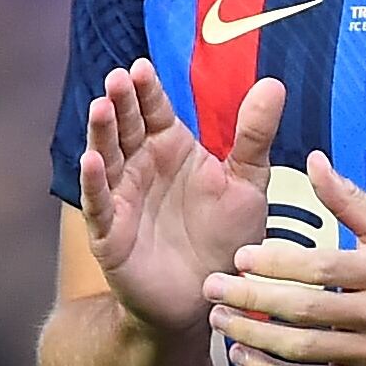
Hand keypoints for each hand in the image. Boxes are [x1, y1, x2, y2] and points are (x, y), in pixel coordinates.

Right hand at [79, 65, 282, 337]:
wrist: (207, 298)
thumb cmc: (225, 239)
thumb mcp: (247, 184)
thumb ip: (254, 136)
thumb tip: (274, 83)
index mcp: (171, 148)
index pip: (154, 110)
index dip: (146, 90)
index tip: (141, 67)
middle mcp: (142, 166)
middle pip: (126, 126)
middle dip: (121, 102)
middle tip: (117, 78)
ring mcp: (122, 197)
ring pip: (107, 158)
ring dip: (101, 133)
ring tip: (101, 107)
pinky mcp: (111, 233)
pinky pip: (99, 204)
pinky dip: (92, 184)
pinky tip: (90, 161)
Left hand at [202, 156, 365, 365]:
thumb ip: (350, 201)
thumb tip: (313, 161)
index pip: (322, 267)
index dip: (277, 263)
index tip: (240, 257)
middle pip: (306, 310)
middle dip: (252, 299)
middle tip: (211, 288)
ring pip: (305, 350)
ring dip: (255, 338)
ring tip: (221, 322)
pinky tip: (245, 360)